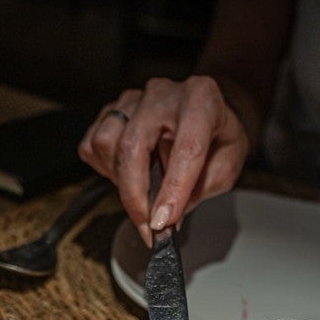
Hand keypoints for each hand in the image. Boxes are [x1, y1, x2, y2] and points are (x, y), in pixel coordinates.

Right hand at [77, 76, 249, 243]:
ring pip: (106, 143)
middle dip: (134, 195)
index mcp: (201, 100)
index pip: (186, 148)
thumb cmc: (218, 137)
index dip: (173, 189)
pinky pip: (92, 146)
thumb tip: (166, 217)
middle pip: (133, 145)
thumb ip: (200, 190)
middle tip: (146, 226)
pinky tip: (128, 173)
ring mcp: (133, 99)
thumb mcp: (226, 166)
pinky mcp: (111, 110)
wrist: (206, 113)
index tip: (163, 222)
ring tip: (142, 191)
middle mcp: (163, 94)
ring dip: (120, 179)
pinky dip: (105, 169)